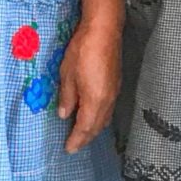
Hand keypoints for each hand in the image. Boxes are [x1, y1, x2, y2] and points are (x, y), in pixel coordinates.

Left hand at [57, 16, 120, 153]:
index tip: (68, 150)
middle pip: (97, 127)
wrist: (104, 30)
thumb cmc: (82, 51)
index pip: (85, 128)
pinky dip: (99, 118)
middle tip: (74, 146)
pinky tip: (92, 116)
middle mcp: (107, 101)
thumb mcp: (67, 74)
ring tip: (82, 135)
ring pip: (104, 119)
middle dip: (85, 138)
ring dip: (93, 129)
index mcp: (94, 101)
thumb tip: (64, 115)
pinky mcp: (116, 85)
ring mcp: (114, 93)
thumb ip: (67, 97)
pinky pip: (108, 110)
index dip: (76, 140)